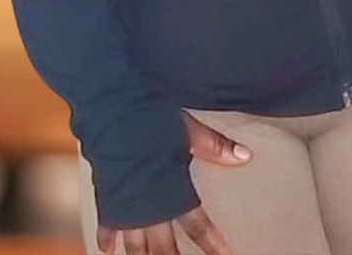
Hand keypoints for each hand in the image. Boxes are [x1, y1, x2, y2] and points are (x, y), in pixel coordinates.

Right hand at [96, 113, 252, 254]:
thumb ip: (215, 146)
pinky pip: (105, 226)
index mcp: (171, 191)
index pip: (197, 225)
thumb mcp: (187, 129)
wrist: (112, 110)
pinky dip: (107, 240)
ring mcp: (126, 206)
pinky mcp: (107, 198)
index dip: (212, 244)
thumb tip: (246, 155)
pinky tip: (108, 250)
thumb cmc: (151, 116)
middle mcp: (149, 206)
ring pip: (135, 247)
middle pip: (164, 248)